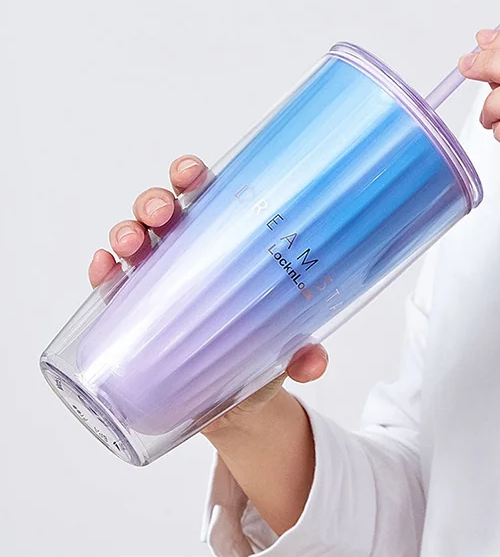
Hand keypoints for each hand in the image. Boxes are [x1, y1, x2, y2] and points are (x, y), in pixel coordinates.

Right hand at [87, 153, 327, 432]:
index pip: (209, 201)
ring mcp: (156, 282)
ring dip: (127, 230)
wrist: (229, 409)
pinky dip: (103, 272)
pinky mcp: (131, 314)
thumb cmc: (258, 359)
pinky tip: (104, 267)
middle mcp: (188, 256)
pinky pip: (111, 286)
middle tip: (165, 212)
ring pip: (133, 240)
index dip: (195, 178)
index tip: (193, 174)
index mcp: (227, 248)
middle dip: (157, 200)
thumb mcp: (283, 354)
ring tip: (132, 242)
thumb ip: (302, 357)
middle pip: (165, 212)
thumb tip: (314, 362)